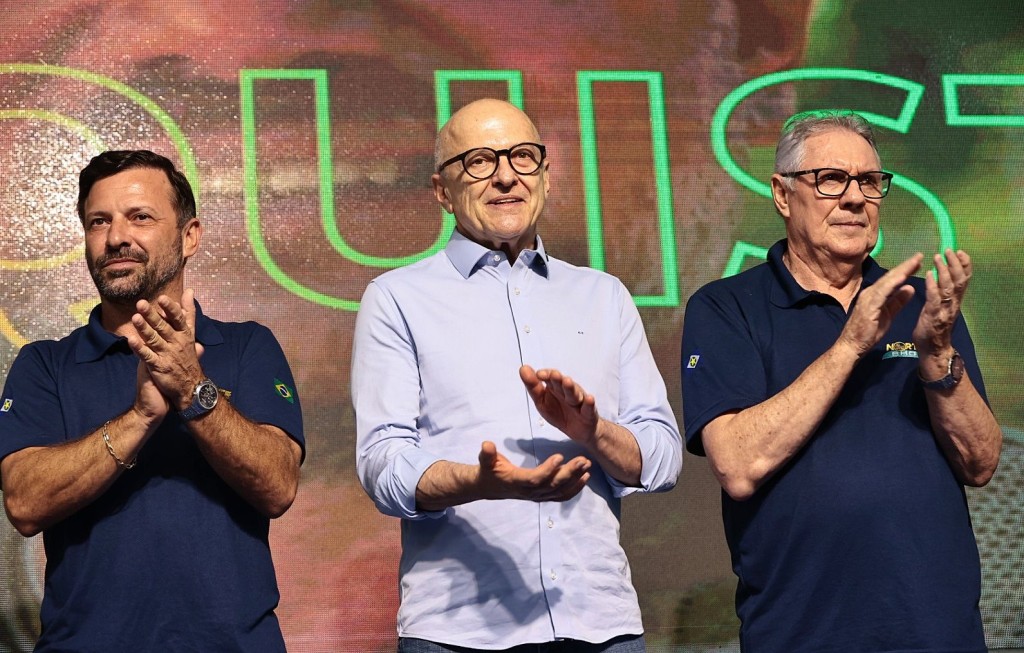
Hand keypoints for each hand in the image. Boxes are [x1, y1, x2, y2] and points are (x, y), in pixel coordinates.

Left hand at [126, 288, 204, 410]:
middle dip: (153, 316)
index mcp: (185, 335)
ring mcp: (168, 356)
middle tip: (141, 304)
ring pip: (154, 340)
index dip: (170, 309)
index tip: (162, 298)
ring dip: (144, 329)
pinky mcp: (159, 367)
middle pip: (164, 327)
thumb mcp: (191, 333)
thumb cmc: (188, 357)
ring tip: (135, 318)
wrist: (191, 387)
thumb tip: (189, 291)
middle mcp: (177, 344)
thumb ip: (188, 312)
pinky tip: (131, 340)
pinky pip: (147, 356)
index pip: (179, 319)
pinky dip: (139, 348)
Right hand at [477, 440, 590, 501]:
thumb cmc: (488, 470)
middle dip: (569, 473)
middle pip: (553, 485)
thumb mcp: (485, 460)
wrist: (488, 487)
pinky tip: (585, 478)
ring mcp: (537, 496)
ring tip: (587, 466)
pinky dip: (575, 489)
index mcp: (517, 482)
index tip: (559, 456)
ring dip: (576, 480)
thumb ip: (487, 454)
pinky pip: (561, 496)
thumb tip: (487, 445)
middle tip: (583, 460)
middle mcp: (529, 492)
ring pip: (560, 491)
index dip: (547, 470)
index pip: (535, 478)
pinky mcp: (542, 496)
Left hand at [519, 365, 599, 446]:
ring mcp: (579, 402)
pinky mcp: (588, 413)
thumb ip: (532, 386)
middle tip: (554, 375)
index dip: (546, 375)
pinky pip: (589, 408)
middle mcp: (567, 392)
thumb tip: (523, 368)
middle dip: (558, 379)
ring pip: (574, 394)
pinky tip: (589, 398)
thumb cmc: (559, 412)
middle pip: (562, 384)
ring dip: (571, 388)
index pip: (550, 378)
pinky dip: (589, 403)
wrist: (578, 431)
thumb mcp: (541, 401)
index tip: (538, 375)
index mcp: (555, 388)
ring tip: (567, 382)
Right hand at [837, 254, 920, 356]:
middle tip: (919, 256)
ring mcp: (868, 298)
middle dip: (905, 266)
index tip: (918, 262)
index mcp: (875, 295)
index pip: (892, 280)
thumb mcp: (888, 314)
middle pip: (890, 277)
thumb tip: (910, 288)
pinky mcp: (869, 305)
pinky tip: (903, 277)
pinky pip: (883, 292)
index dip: (905, 270)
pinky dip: (893, 283)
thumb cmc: (868, 333)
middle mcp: (871, 292)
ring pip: (887, 281)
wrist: (852, 345)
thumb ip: (898, 301)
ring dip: (901, 271)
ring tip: (914, 262)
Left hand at [913, 249, 971, 357]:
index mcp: (954, 301)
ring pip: (949, 287)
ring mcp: (944, 309)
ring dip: (944, 270)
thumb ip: (943, 293)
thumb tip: (942, 276)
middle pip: (959, 280)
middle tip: (949, 250)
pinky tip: (929, 274)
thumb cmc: (933, 327)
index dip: (964, 265)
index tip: (961, 251)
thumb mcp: (941, 307)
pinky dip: (933, 285)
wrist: (932, 349)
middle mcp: (953, 303)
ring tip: (938, 257)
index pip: (964, 280)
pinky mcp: (933, 316)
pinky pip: (935, 298)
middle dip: (955, 263)